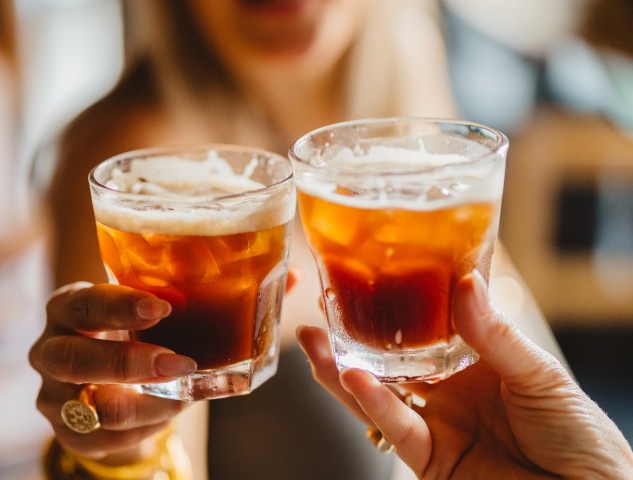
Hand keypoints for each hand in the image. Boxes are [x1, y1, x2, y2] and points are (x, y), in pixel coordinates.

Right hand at [30, 282, 196, 459]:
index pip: (84, 304)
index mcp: (66, 308)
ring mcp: (52, 397)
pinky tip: (170, 408)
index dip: (121, 307)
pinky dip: (148, 425)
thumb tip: (218, 305)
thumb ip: (162, 306)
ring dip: (150, 404)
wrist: (109, 380)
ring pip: (97, 409)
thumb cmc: (130, 331)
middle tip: (179, 363)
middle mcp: (48, 351)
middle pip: (72, 360)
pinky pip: (109, 438)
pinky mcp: (68, 433)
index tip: (161, 308)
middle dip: (128, 363)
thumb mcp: (137, 312)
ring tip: (186, 394)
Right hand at [298, 272, 632, 478]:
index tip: (369, 277)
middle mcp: (448, 391)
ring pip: (378, 394)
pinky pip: (395, 428)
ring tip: (313, 342)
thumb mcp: (540, 374)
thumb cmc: (578, 433)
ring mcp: (437, 424)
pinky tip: (352, 377)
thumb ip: (495, 334)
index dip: (396, 306)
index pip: (426, 328)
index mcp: (475, 362)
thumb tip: (464, 283)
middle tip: (323, 307)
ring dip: (343, 369)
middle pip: (390, 361)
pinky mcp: (430, 459)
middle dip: (353, 337)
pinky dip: (372, 404)